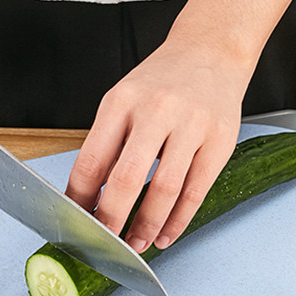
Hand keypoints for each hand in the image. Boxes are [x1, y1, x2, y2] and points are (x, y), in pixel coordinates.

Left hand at [65, 37, 251, 252]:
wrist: (211, 50)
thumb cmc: (161, 81)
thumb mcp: (123, 100)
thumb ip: (107, 144)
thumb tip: (87, 197)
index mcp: (120, 102)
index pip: (91, 161)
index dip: (80, 199)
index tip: (75, 222)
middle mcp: (155, 111)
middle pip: (126, 179)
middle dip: (111, 220)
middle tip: (103, 243)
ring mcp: (191, 126)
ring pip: (164, 189)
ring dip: (147, 226)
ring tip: (136, 244)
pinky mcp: (220, 141)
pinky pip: (196, 191)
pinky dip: (178, 220)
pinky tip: (166, 234)